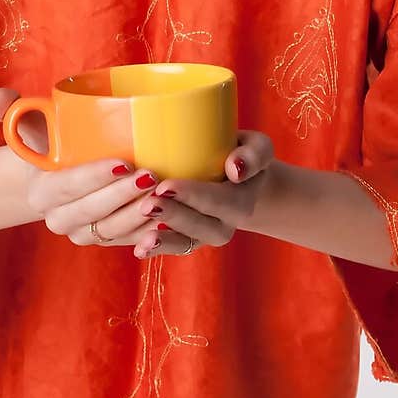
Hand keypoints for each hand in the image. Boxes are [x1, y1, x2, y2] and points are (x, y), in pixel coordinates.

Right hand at [0, 87, 179, 249]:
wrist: (58, 180)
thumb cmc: (52, 146)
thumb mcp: (34, 128)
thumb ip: (14, 111)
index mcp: (41, 192)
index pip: (67, 186)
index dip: (94, 177)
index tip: (124, 162)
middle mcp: (60, 219)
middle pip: (94, 212)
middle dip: (123, 197)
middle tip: (152, 175)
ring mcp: (84, 234)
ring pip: (113, 231)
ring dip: (140, 217)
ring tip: (163, 196)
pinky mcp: (107, 241)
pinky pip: (129, 242)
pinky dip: (149, 234)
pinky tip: (168, 220)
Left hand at [132, 130, 275, 258]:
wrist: (241, 177)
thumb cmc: (243, 154)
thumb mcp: (258, 147)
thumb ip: (254, 155)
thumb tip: (235, 169)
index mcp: (242, 201)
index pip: (219, 201)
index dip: (193, 196)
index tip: (166, 186)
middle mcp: (225, 224)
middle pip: (200, 226)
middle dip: (173, 216)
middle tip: (147, 205)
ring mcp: (206, 235)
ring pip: (186, 243)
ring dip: (164, 241)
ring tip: (143, 239)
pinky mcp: (189, 239)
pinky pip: (175, 248)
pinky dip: (158, 250)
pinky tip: (140, 250)